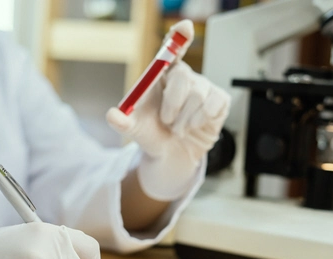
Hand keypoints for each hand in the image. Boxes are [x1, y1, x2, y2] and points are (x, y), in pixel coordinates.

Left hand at [106, 19, 229, 200]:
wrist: (171, 156)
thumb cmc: (153, 134)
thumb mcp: (135, 129)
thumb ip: (123, 122)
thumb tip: (112, 116)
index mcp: (162, 74)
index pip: (172, 48)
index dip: (179, 36)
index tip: (183, 27)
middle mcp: (184, 77)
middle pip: (183, 75)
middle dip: (172, 103)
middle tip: (167, 121)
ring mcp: (204, 87)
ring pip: (198, 95)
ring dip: (185, 119)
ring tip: (178, 129)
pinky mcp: (220, 101)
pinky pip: (214, 104)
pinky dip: (201, 119)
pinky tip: (195, 125)